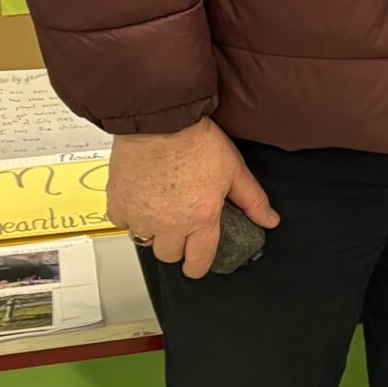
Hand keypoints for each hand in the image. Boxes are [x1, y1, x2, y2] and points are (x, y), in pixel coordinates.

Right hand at [108, 119, 278, 279]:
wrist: (160, 120)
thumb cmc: (195, 140)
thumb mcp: (234, 170)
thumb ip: (253, 200)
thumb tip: (269, 220)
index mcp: (201, 218)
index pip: (198, 262)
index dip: (198, 266)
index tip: (196, 263)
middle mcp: (169, 224)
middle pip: (169, 255)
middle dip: (177, 246)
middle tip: (181, 227)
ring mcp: (141, 216)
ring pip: (145, 241)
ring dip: (153, 231)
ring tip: (161, 210)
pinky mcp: (118, 204)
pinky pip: (122, 222)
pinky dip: (130, 215)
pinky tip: (141, 199)